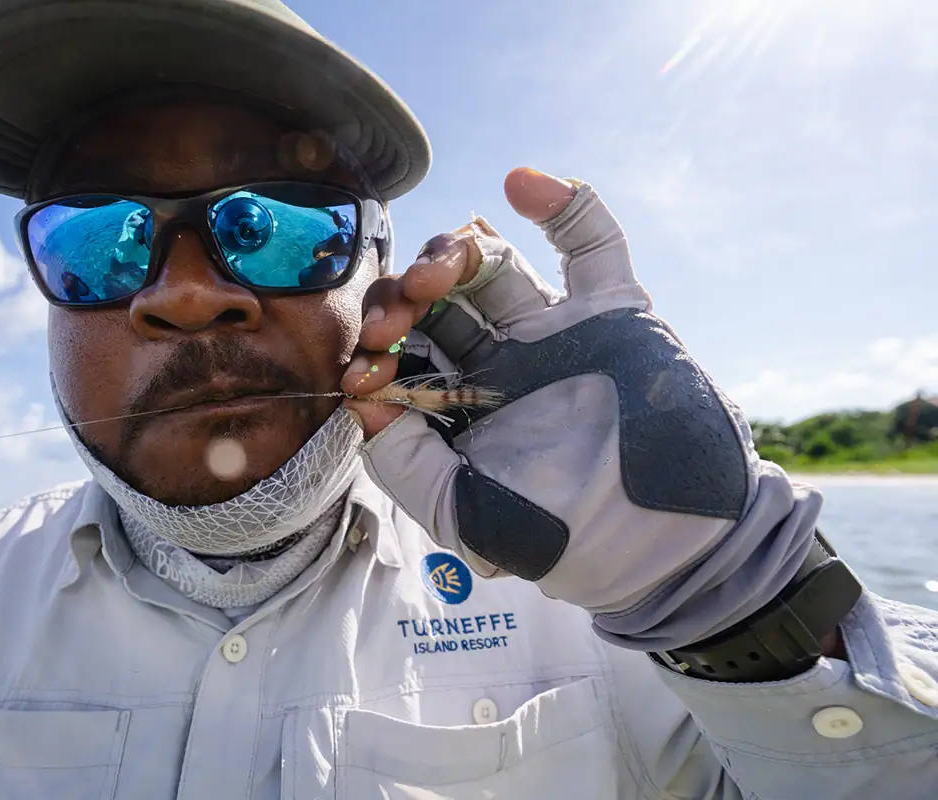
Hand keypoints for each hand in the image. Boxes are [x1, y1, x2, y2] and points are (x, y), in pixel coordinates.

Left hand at [344, 169, 766, 621]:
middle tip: (397, 318)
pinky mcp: (612, 311)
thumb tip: (363, 399)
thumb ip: (406, 466)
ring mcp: (555, 329)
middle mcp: (501, 358)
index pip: (402, 353)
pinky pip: (590, 244)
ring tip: (444, 266)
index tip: (365, 373)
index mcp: (461, 403)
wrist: (663, 543)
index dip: (375, 354)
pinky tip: (522, 181)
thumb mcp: (464, 516)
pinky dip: (564, 204)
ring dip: (455, 250)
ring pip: (493, 264)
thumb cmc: (561, 536)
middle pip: (438, 300)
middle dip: (405, 297)